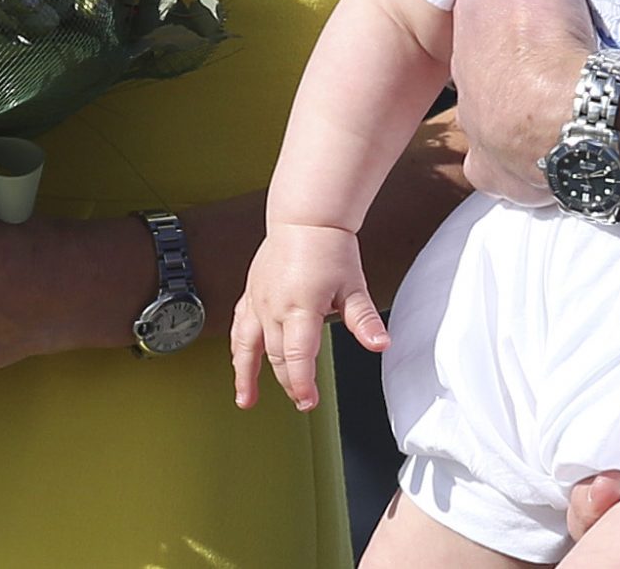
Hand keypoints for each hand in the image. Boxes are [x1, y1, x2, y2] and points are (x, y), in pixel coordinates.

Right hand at [229, 223, 387, 412]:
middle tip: (300, 400)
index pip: (298, 356)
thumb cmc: (329, 248)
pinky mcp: (251, 293)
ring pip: (248, 346)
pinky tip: (239, 360)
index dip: (302, 383)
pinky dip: (237, 348)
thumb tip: (381, 343)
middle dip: (288, 382)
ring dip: (246, 375)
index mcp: (300, 307)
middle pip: (277, 356)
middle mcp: (274, 306)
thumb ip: (365, 321)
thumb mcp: (353, 286)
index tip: (308, 400)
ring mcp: (259, 300)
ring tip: (246, 399)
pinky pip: (240, 326)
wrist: (306, 219)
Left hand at [447, 0, 594, 203]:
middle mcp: (469, 84)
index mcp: (472, 29)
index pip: (486, 7)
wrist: (576, 125)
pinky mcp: (510, 179)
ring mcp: (487, 137)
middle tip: (557, 49)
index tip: (540, 1)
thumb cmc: (545, 33)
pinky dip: (526, 163)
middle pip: (493, 61)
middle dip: (516, 56)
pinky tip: (548, 156)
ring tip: (562, 101)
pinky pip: (513, 169)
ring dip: (524, 108)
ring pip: (500, 114)